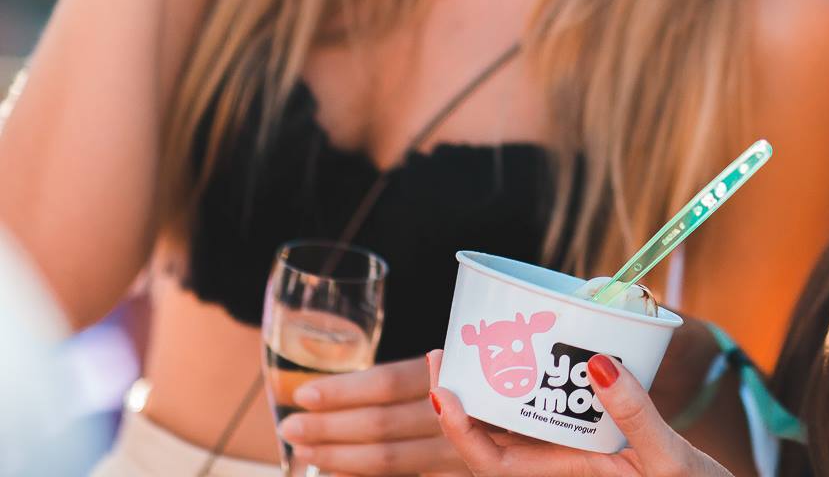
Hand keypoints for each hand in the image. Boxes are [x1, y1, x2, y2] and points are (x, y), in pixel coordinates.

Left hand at [280, 355, 467, 475]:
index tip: (305, 394)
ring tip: (304, 451)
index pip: (388, 383)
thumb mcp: (458, 367)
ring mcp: (463, 449)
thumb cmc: (482, 384)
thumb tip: (339, 389)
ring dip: (339, 456)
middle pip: (382, 423)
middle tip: (291, 427)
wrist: (532, 422)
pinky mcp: (462, 472)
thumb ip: (420, 376)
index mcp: (456, 372)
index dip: (343, 391)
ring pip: (389, 458)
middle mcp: (461, 411)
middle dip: (329, 426)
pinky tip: (339, 474)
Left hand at [427, 350, 732, 476]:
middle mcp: (558, 464)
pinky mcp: (589, 436)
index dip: (459, 431)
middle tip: (445, 351)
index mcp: (566, 475)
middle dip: (458, 400)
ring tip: (473, 348)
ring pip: (511, 425)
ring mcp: (570, 451)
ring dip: (485, 390)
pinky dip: (527, 385)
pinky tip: (529, 356)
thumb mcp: (667, 457)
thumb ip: (636, 414)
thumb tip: (600, 364)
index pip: (492, 464)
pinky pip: (544, 413)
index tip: (444, 391)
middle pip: (489, 439)